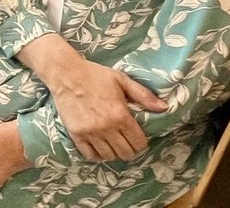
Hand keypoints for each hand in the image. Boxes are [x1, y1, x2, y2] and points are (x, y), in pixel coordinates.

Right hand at [47, 58, 166, 161]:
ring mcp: (90, 133)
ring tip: (112, 142)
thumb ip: (143, 95)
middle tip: (125, 140)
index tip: (137, 137)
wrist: (65, 73)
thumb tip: (164, 108)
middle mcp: (106, 127)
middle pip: (126, 153)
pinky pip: (91, 156)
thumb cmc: (95, 75)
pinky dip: (97, 154)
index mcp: (120, 115)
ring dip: (114, 152)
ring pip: (109, 157)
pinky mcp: (76, 135)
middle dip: (129, 149)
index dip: (141, 142)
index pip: (139, 143)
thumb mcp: (121, 80)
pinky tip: (99, 145)